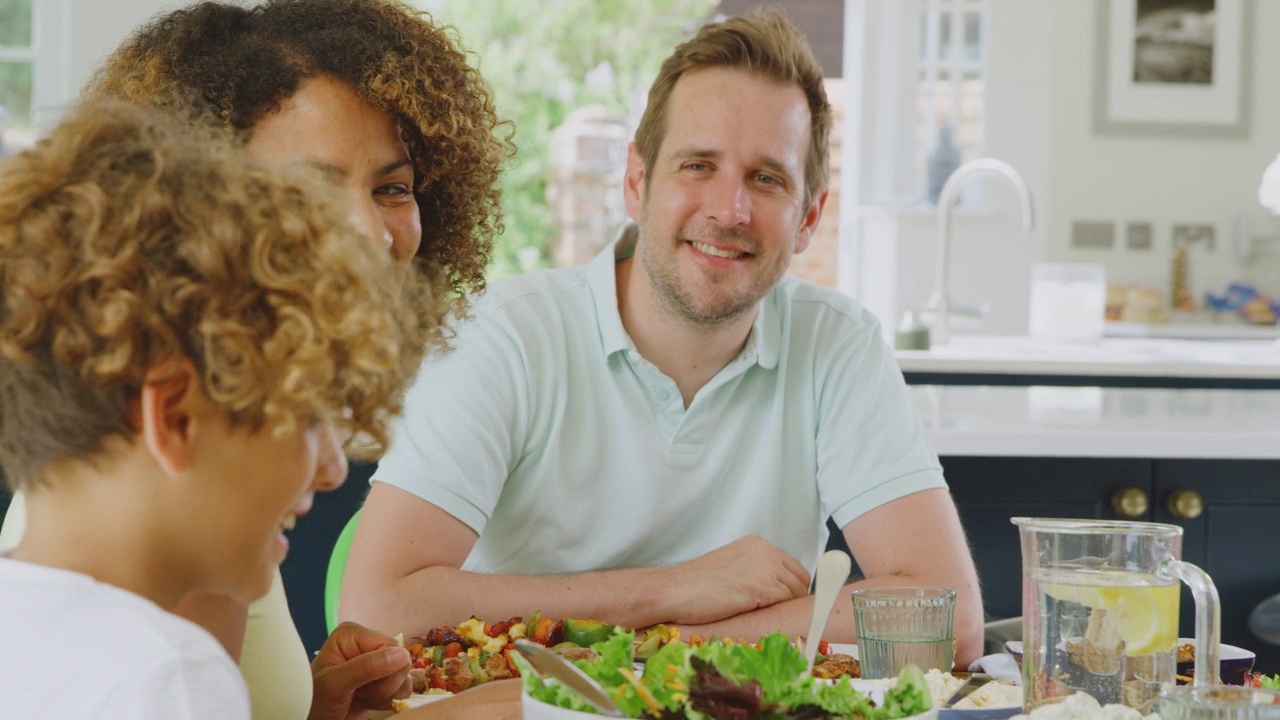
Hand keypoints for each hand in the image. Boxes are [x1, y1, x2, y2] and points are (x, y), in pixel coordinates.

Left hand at [309, 621, 411, 719]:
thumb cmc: (314, 702)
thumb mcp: (335, 684)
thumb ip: (366, 667)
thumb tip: (402, 655)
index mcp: (354, 635)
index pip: (391, 645)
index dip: (384, 669)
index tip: (360, 684)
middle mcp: (367, 645)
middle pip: (401, 661)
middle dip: (384, 684)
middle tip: (359, 692)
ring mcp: (375, 663)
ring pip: (403, 677)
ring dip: (385, 694)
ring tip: (360, 697)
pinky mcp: (381, 679)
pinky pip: (402, 688)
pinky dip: (387, 700)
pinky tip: (367, 701)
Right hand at [662, 535, 810, 624]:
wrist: (674, 591)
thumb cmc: (694, 586)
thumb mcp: (731, 568)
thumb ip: (754, 571)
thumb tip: (774, 590)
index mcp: (756, 544)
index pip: (793, 567)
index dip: (789, 588)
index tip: (779, 603)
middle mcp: (765, 550)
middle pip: (800, 579)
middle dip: (791, 598)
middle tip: (771, 612)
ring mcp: (766, 566)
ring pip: (795, 592)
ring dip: (783, 607)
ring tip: (759, 615)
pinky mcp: (763, 585)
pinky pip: (786, 602)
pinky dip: (776, 612)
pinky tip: (756, 616)